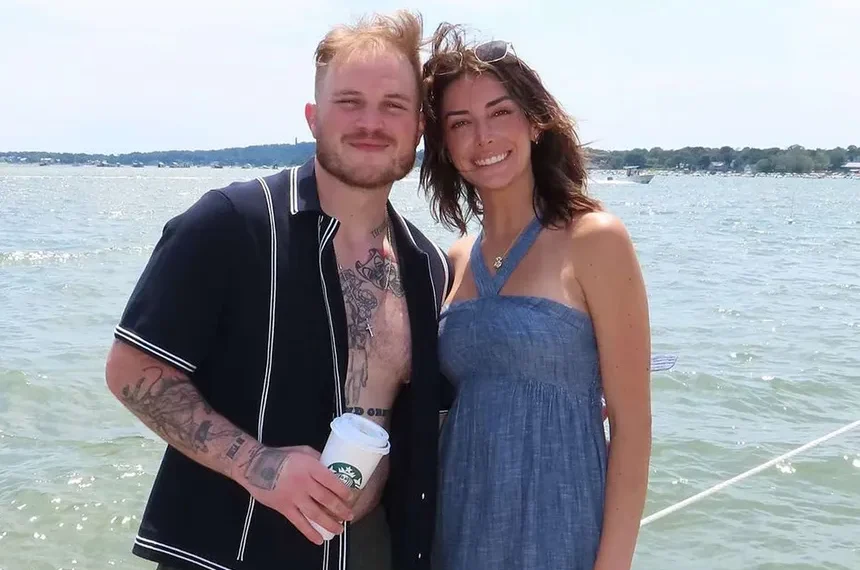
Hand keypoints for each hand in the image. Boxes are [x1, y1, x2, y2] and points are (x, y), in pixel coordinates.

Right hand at [237, 445, 355, 544]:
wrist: (254, 465)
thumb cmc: (281, 456)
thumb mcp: (302, 450)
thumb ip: (317, 459)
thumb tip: (333, 467)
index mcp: (310, 467)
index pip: (331, 481)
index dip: (343, 491)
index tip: (351, 497)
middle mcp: (304, 483)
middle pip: (326, 499)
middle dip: (340, 510)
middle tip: (350, 516)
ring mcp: (293, 497)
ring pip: (315, 514)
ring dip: (329, 523)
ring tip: (339, 530)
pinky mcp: (283, 508)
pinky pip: (299, 523)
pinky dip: (310, 532)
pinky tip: (319, 539)